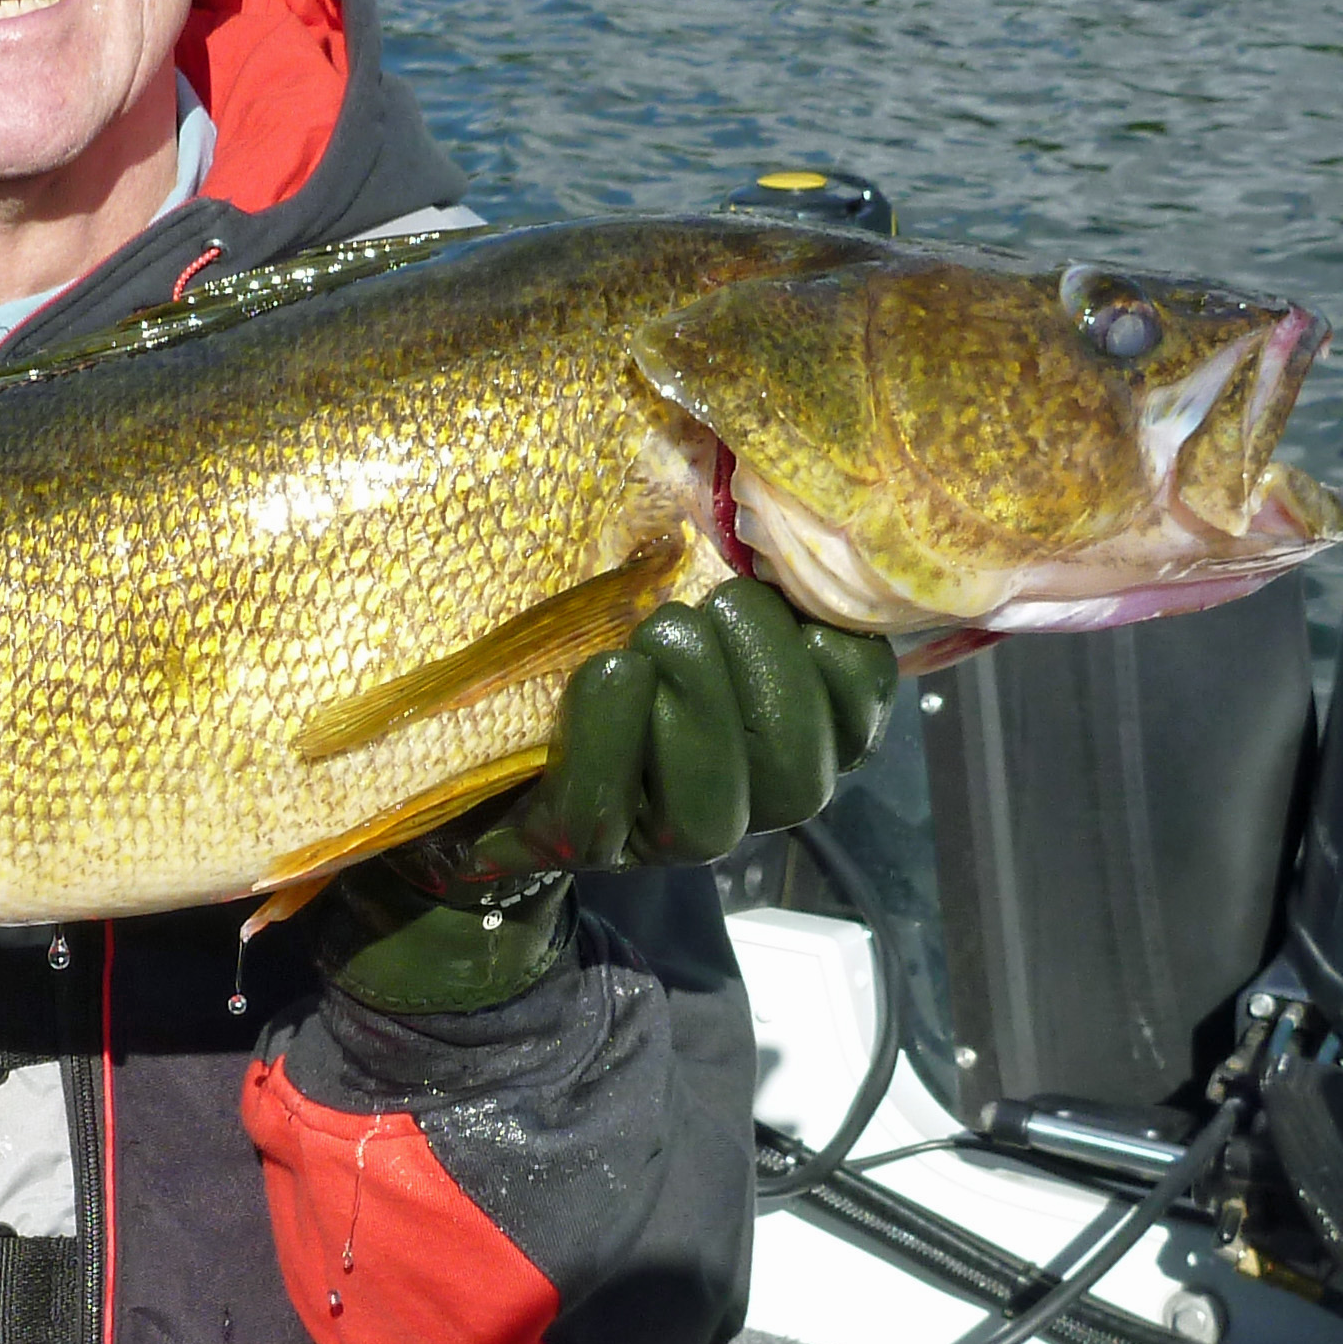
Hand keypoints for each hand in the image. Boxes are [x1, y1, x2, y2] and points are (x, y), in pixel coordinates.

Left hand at [324, 578, 896, 1014]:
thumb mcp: (679, 603)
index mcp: (789, 735)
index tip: (787, 596)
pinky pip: (606, 811)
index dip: (841, 656)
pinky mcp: (579, 846)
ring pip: (715, 815)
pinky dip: (611, 735)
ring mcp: (662, 836)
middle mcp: (743, 799)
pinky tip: (610, 670)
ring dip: (695, 709)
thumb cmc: (606, 651)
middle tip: (704, 606)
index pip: (859, 713)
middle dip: (764, 677)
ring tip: (657, 634)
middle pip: (799, 776)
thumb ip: (732, 574)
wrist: (483, 744)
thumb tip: (766, 498)